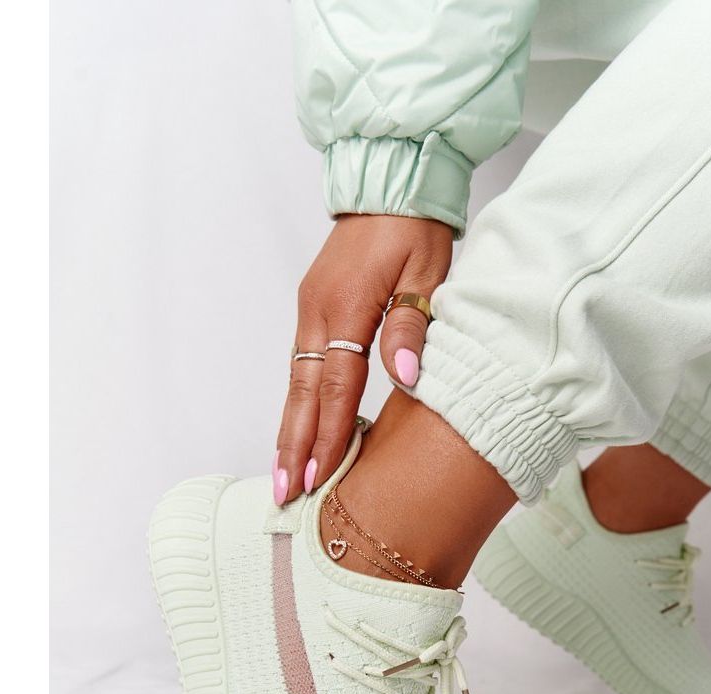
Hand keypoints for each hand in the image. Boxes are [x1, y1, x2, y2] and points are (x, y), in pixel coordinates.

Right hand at [274, 214, 452, 504]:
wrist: (389, 184)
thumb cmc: (413, 228)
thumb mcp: (426, 274)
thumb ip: (411, 327)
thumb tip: (406, 379)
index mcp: (346, 309)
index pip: (337, 387)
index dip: (327, 436)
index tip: (315, 477)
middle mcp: (318, 314)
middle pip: (304, 393)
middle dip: (294, 446)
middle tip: (284, 492)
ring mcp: (311, 310)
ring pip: (297, 382)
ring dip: (290, 428)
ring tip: (284, 472)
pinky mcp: (314, 307)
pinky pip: (302, 365)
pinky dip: (299, 401)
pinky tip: (299, 425)